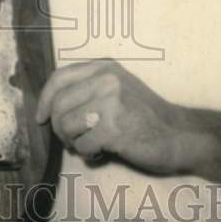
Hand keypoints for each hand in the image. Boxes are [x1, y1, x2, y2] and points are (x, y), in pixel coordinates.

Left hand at [36, 59, 185, 174]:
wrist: (179, 135)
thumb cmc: (144, 116)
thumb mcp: (116, 89)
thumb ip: (87, 88)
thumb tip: (48, 105)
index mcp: (104, 67)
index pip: (59, 78)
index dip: (44, 100)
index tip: (41, 118)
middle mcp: (106, 79)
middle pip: (59, 105)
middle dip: (59, 128)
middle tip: (72, 140)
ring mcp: (111, 102)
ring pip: (67, 125)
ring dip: (73, 142)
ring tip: (91, 145)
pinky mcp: (115, 128)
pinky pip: (83, 144)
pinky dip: (88, 154)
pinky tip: (103, 152)